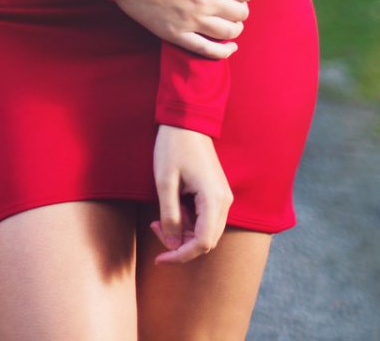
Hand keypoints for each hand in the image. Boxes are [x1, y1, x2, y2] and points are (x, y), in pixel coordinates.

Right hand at [112, 0, 252, 57]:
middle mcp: (204, 2)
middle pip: (240, 13)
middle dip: (241, 6)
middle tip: (231, 1)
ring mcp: (190, 21)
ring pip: (228, 33)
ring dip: (236, 27)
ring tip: (229, 20)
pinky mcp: (175, 34)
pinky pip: (206, 50)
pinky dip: (223, 52)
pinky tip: (230, 47)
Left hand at [148, 125, 231, 262]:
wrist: (187, 121)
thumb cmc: (173, 148)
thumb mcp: (165, 182)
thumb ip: (169, 215)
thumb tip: (172, 244)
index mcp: (214, 200)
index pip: (202, 243)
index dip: (181, 255)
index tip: (160, 259)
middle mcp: (224, 202)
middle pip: (206, 240)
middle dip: (179, 243)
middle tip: (155, 228)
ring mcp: (222, 198)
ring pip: (205, 231)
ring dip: (182, 232)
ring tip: (159, 218)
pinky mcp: (216, 194)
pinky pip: (204, 218)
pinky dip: (187, 221)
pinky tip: (170, 210)